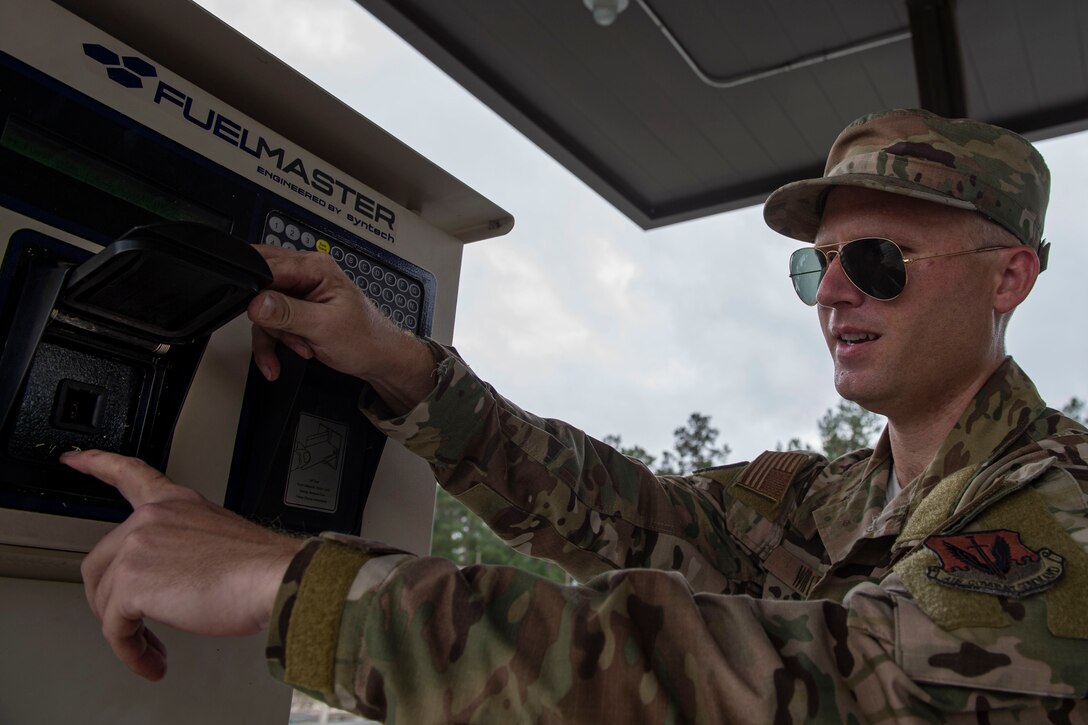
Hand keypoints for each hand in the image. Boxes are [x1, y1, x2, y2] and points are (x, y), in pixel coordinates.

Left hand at [64, 449, 303, 680]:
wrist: (274, 577)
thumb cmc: (261, 566)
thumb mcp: (220, 538)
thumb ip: (186, 546)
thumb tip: (176, 580)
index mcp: (176, 503)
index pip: (130, 474)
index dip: (97, 464)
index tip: (74, 460)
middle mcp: (152, 518)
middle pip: (102, 560)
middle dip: (109, 599)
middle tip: (129, 621)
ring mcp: (138, 547)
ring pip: (106, 598)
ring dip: (125, 632)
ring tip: (150, 648)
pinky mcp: (132, 583)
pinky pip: (115, 627)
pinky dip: (130, 650)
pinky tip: (150, 658)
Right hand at [248, 246, 434, 412]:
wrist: (377, 358)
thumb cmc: (364, 338)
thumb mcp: (324, 326)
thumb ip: (288, 313)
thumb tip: (257, 303)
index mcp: (315, 267)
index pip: (269, 265)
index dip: (256, 290)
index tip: (257, 314)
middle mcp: (305, 274)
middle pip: (259, 287)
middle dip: (267, 317)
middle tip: (282, 333)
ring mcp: (298, 293)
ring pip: (261, 310)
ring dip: (277, 335)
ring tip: (302, 346)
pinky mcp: (294, 311)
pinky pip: (268, 325)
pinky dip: (272, 345)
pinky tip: (276, 362)